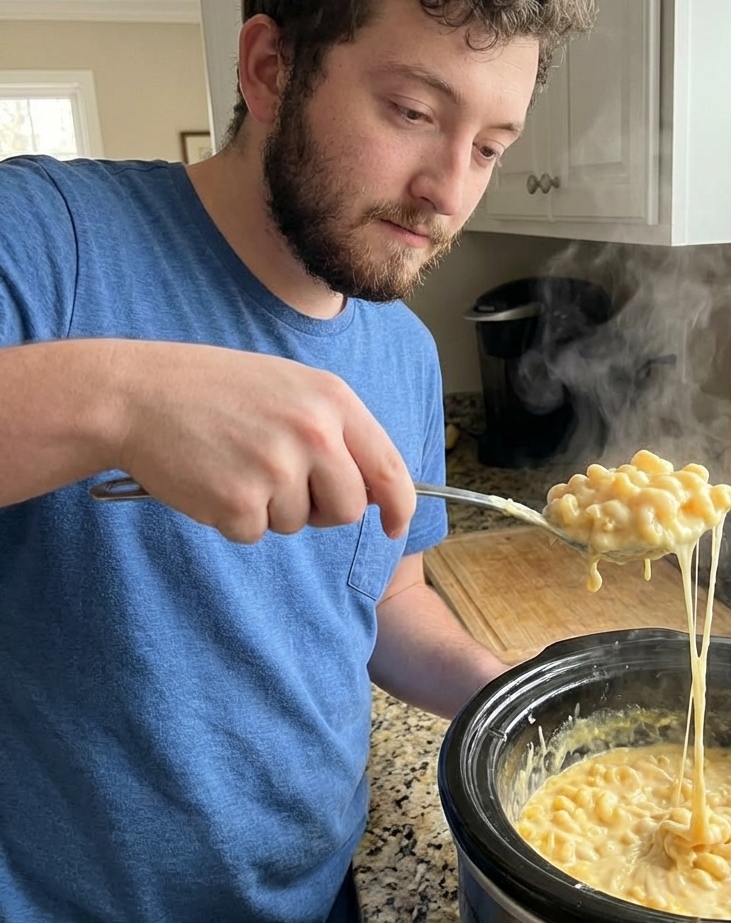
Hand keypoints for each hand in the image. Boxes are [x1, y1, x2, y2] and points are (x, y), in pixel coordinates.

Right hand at [113, 340, 414, 542]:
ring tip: (237, 464)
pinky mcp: (239, 502)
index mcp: (332, 400)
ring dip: (271, 509)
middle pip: (350, 507)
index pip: (389, 466)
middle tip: (281, 481)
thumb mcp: (291, 388)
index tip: (396, 525)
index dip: (401, 504)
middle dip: (324, 509)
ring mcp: (277, 468)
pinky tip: (213, 479)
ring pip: (299, 523)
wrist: (138, 394)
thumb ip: (335, 430)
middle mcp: (313, 433)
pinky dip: (235, 518)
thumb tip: (375, 489)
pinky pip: (255, 534)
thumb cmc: (216, 391)